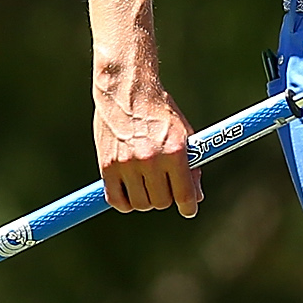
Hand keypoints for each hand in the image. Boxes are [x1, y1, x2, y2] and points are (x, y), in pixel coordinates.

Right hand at [94, 60, 200, 215]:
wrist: (127, 91)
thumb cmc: (160, 112)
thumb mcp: (184, 135)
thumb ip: (191, 167)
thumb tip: (196, 198)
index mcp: (174, 152)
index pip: (183, 194)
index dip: (188, 207)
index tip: (188, 210)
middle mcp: (150, 160)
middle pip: (161, 202)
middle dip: (166, 199)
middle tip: (165, 189)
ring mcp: (127, 163)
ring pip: (140, 203)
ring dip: (146, 200)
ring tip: (147, 187)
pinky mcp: (107, 165)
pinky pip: (116, 199)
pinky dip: (124, 202)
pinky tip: (130, 193)